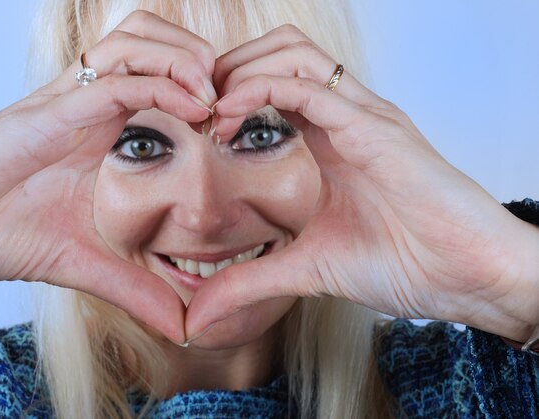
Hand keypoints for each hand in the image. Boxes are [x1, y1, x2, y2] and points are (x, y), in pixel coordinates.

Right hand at [0, 10, 216, 343]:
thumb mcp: (87, 264)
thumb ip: (138, 287)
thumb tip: (184, 324)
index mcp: (99, 128)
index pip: (159, 75)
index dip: (204, 86)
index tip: (238, 122)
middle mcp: (88, 105)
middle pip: (152, 39)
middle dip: (199, 55)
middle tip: (231, 96)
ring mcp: (69, 102)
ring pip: (135, 40)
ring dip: (184, 57)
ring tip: (214, 94)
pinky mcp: (51, 113)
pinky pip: (114, 80)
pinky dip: (159, 84)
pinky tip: (192, 108)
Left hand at [185, 25, 538, 341]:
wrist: (469, 278)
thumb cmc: (406, 264)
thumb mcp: (307, 271)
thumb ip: (252, 281)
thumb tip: (202, 314)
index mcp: (331, 139)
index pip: (272, 85)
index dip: (228, 96)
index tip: (198, 129)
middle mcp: (346, 116)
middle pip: (279, 51)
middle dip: (228, 69)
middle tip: (195, 107)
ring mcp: (362, 116)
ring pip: (292, 53)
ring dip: (240, 71)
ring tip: (211, 110)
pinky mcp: (375, 128)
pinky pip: (311, 87)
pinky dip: (262, 90)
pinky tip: (229, 117)